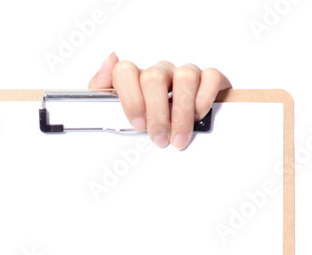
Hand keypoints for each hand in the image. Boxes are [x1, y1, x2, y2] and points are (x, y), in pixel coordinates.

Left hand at [89, 53, 231, 149]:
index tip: (138, 124)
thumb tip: (110, 60)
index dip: (131, 99)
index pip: (125, 71)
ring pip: (185, 77)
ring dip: (181, 113)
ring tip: (177, 137)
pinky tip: (198, 115)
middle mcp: (160, 71)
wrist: (175, 122)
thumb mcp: (113, 107)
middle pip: (154, 78)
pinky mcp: (207, 77)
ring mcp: (183, 72)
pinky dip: (204, 100)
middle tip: (159, 137)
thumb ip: (101, 87)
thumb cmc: (145, 115)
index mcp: (136, 77)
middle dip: (157, 114)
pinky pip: (210, 77)